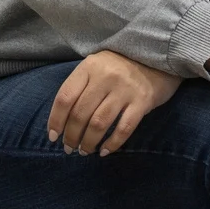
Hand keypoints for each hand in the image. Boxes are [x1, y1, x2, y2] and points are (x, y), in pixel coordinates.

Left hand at [47, 50, 182, 156]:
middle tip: (69, 148)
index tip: (53, 136)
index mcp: (89, 67)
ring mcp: (124, 89)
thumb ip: (80, 87)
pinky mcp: (142, 102)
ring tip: (84, 151)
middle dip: (71, 136)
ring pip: (99, 124)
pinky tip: (105, 151)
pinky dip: (112, 144)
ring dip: (88, 142)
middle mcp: (105, 77)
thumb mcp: (96, 67)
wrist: (156, 57)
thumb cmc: (119, 66)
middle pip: (80, 114)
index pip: (65, 97)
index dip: (56, 120)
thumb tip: (61, 120)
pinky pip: (124, 129)